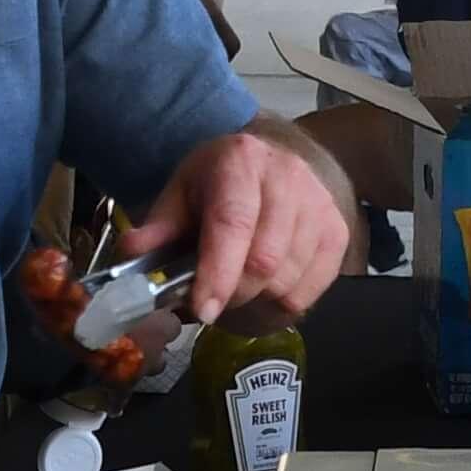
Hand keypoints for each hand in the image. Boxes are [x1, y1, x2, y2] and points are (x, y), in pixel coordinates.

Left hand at [118, 124, 351, 322]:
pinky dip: (282, 304)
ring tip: (237, 290)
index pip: (233, 223)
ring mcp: (320, 204)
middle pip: (265, 261)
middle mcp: (288, 176)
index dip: (218, 272)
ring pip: (288, 281)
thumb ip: (157, 228)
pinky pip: (311, 291)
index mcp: (241, 160)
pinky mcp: (338, 231)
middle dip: (233, 294)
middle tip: (212, 300)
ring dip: (256, 301)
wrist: (262, 163)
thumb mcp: (179, 195)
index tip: (203, 310)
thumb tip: (132, 255)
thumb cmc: (215, 185)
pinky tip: (264, 290)